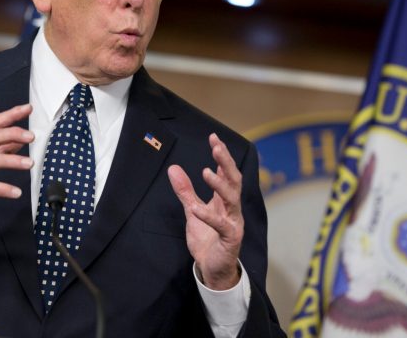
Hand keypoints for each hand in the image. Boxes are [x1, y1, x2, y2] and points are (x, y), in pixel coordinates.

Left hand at [168, 133, 243, 290]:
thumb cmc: (207, 238)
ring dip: (220, 185)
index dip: (222, 155)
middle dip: (226, 162)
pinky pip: (221, 225)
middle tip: (217, 146)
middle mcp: (232, 208)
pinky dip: (209, 216)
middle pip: (234, 180)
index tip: (214, 138)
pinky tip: (196, 209)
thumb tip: (173, 168)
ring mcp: (233, 222)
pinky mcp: (230, 238)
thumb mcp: (192, 210)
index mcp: (224, 200)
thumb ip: (185, 191)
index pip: (226, 172)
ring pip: (232, 199)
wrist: (213, 268)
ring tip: (206, 172)